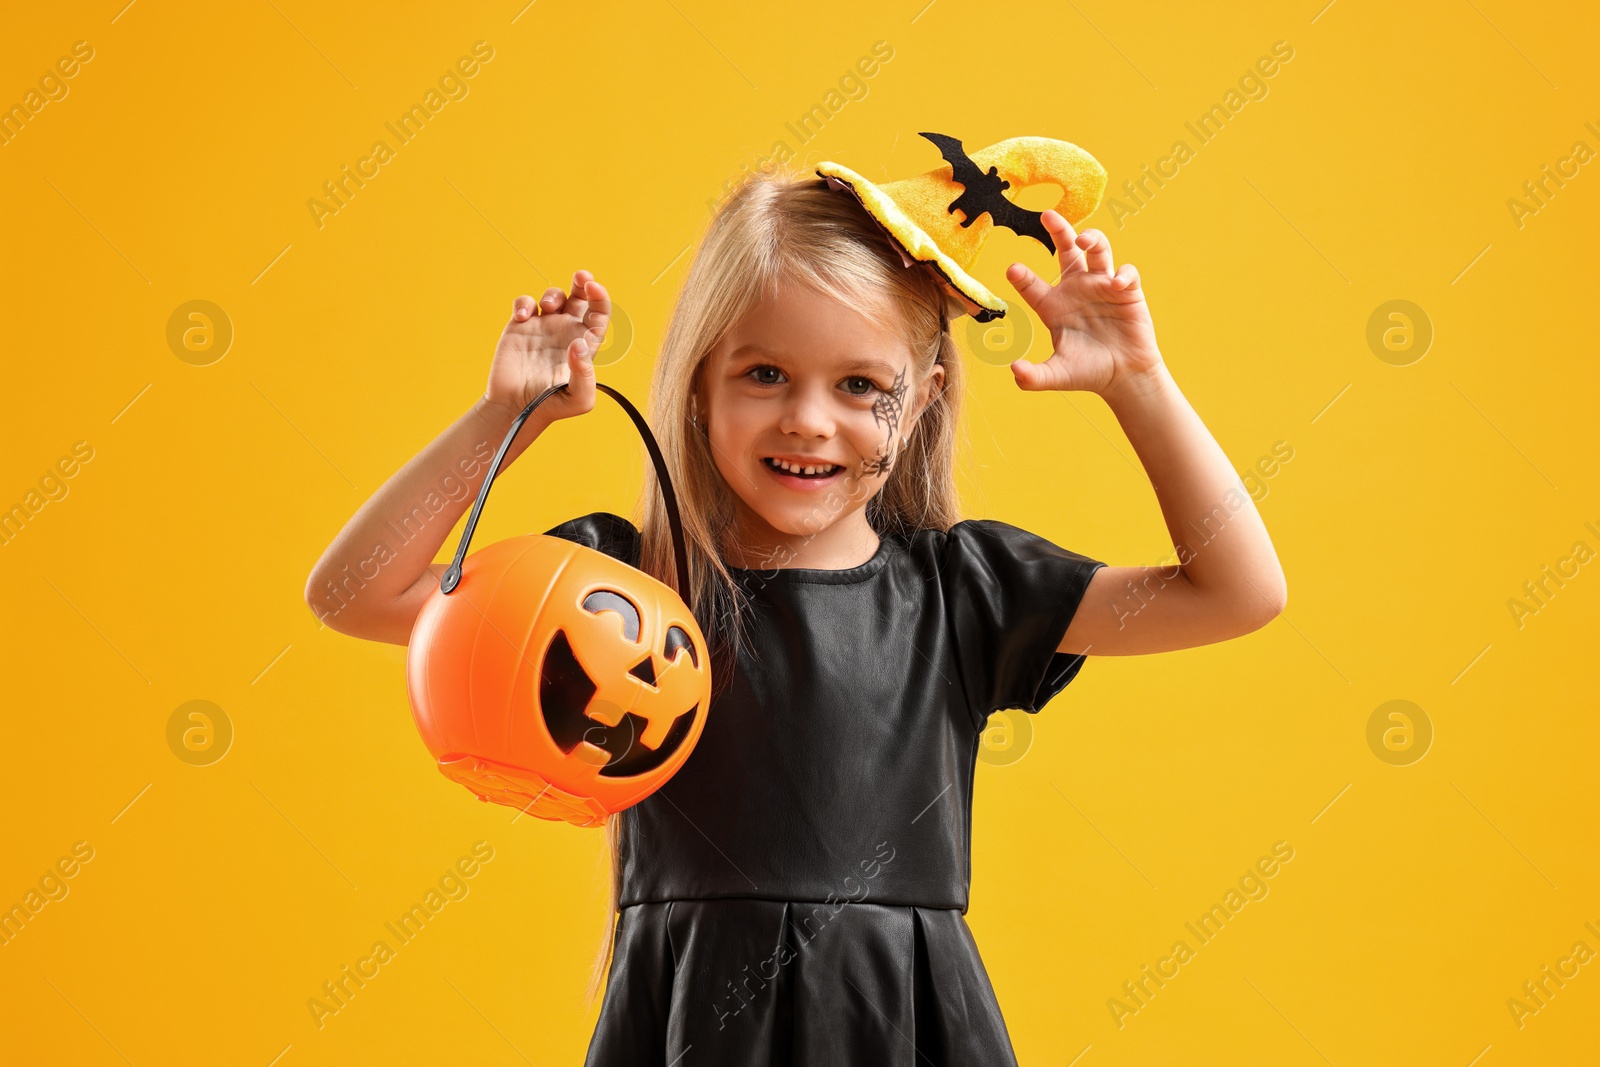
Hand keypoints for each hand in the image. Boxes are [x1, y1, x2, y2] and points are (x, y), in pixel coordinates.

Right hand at [480, 270, 609, 422]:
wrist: (516, 408)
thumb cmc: (550, 406)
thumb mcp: (579, 399)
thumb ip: (585, 375)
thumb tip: (579, 345)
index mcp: (584, 344)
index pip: (599, 315)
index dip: (600, 298)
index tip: (594, 289)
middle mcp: (566, 332)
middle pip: (580, 297)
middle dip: (583, 282)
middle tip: (582, 276)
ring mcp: (543, 327)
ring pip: (553, 296)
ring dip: (553, 294)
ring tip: (547, 306)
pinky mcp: (520, 327)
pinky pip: (525, 303)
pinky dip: (524, 303)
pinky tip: (523, 316)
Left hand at [1003, 211, 1162, 400]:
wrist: (1123, 377)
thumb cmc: (1087, 372)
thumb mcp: (1056, 376)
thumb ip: (1033, 377)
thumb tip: (1014, 371)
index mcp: (1053, 306)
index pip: (1032, 286)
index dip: (1022, 277)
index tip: (1012, 270)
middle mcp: (1075, 289)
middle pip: (1065, 251)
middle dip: (1059, 231)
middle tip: (1048, 216)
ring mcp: (1101, 287)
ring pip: (1097, 250)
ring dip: (1092, 239)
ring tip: (1084, 240)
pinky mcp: (1127, 292)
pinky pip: (1126, 273)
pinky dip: (1123, 275)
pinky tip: (1117, 284)